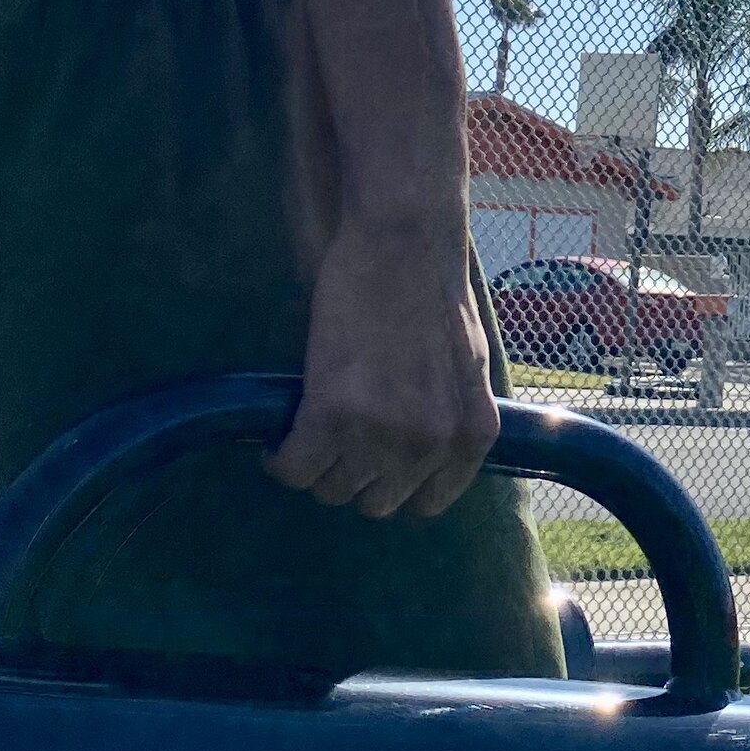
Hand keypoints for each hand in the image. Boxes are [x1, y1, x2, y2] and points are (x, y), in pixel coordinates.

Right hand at [267, 211, 499, 519]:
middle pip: (374, 502)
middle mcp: (433, 445)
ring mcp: (384, 434)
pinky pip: (295, 467)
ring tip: (307, 433)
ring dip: (315, 466)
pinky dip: (280, 459)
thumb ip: (451, 422)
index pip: (425, 505)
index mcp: (472, 437)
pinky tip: (278, 440)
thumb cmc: (434, 296)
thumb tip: (422, 458)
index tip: (369, 466)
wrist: (404, 246)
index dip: (391, 485)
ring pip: (331, 489)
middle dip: (351, 475)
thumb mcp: (469, 373)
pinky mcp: (333, 414)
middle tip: (333, 442)